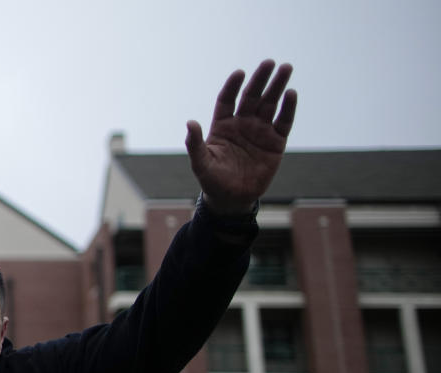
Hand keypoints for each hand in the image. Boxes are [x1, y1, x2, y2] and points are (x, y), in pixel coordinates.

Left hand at [185, 60, 296, 213]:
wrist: (232, 199)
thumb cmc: (213, 181)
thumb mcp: (201, 163)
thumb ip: (195, 144)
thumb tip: (190, 123)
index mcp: (223, 126)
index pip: (227, 99)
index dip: (233, 86)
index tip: (239, 73)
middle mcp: (242, 124)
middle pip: (252, 97)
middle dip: (260, 80)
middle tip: (270, 62)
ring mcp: (260, 132)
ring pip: (270, 104)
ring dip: (278, 87)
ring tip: (286, 68)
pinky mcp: (275, 142)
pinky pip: (283, 122)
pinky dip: (288, 108)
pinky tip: (291, 94)